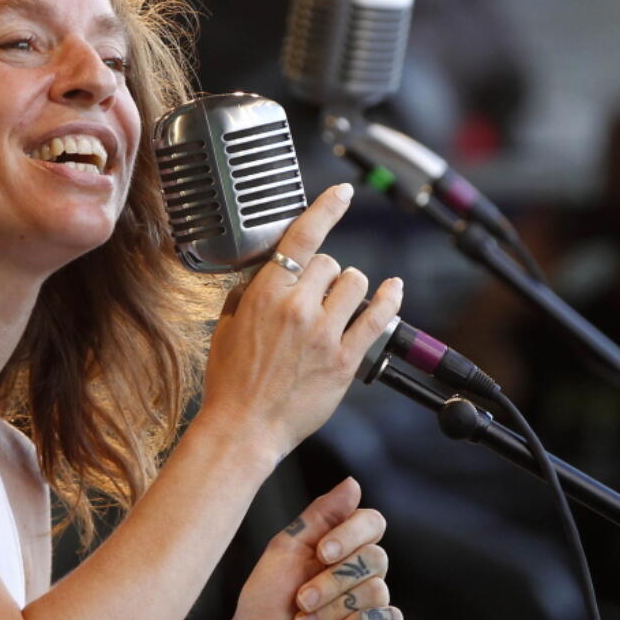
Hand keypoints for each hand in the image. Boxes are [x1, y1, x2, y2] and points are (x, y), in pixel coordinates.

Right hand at [199, 184, 402, 462]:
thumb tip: (264, 276)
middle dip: (324, 273)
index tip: (341, 192)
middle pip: (330, 262)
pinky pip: (378, 317)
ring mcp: (325, 333)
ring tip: (340, 303)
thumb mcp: (226, 328)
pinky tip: (392, 290)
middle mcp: (298, 307)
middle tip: (314, 294)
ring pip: (357, 283)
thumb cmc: (230, 382)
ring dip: (350, 287)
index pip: (302, 237)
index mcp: (265, 295)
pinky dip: (390, 299)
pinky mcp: (345, 359)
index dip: (326, 208)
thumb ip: (247, 296)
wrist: (244, 427)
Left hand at [217, 478, 401, 619]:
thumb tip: (354, 483)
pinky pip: (389, 619)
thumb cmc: (267, 599)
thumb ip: (320, 515)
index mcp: (342, 547)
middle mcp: (362, 573)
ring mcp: (372, 605)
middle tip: (301, 599)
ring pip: (376, 590)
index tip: (321, 552)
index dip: (351, 534)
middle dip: (332, 580)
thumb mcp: (287, 548)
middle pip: (375, 557)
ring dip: (333, 608)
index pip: (372, 523)